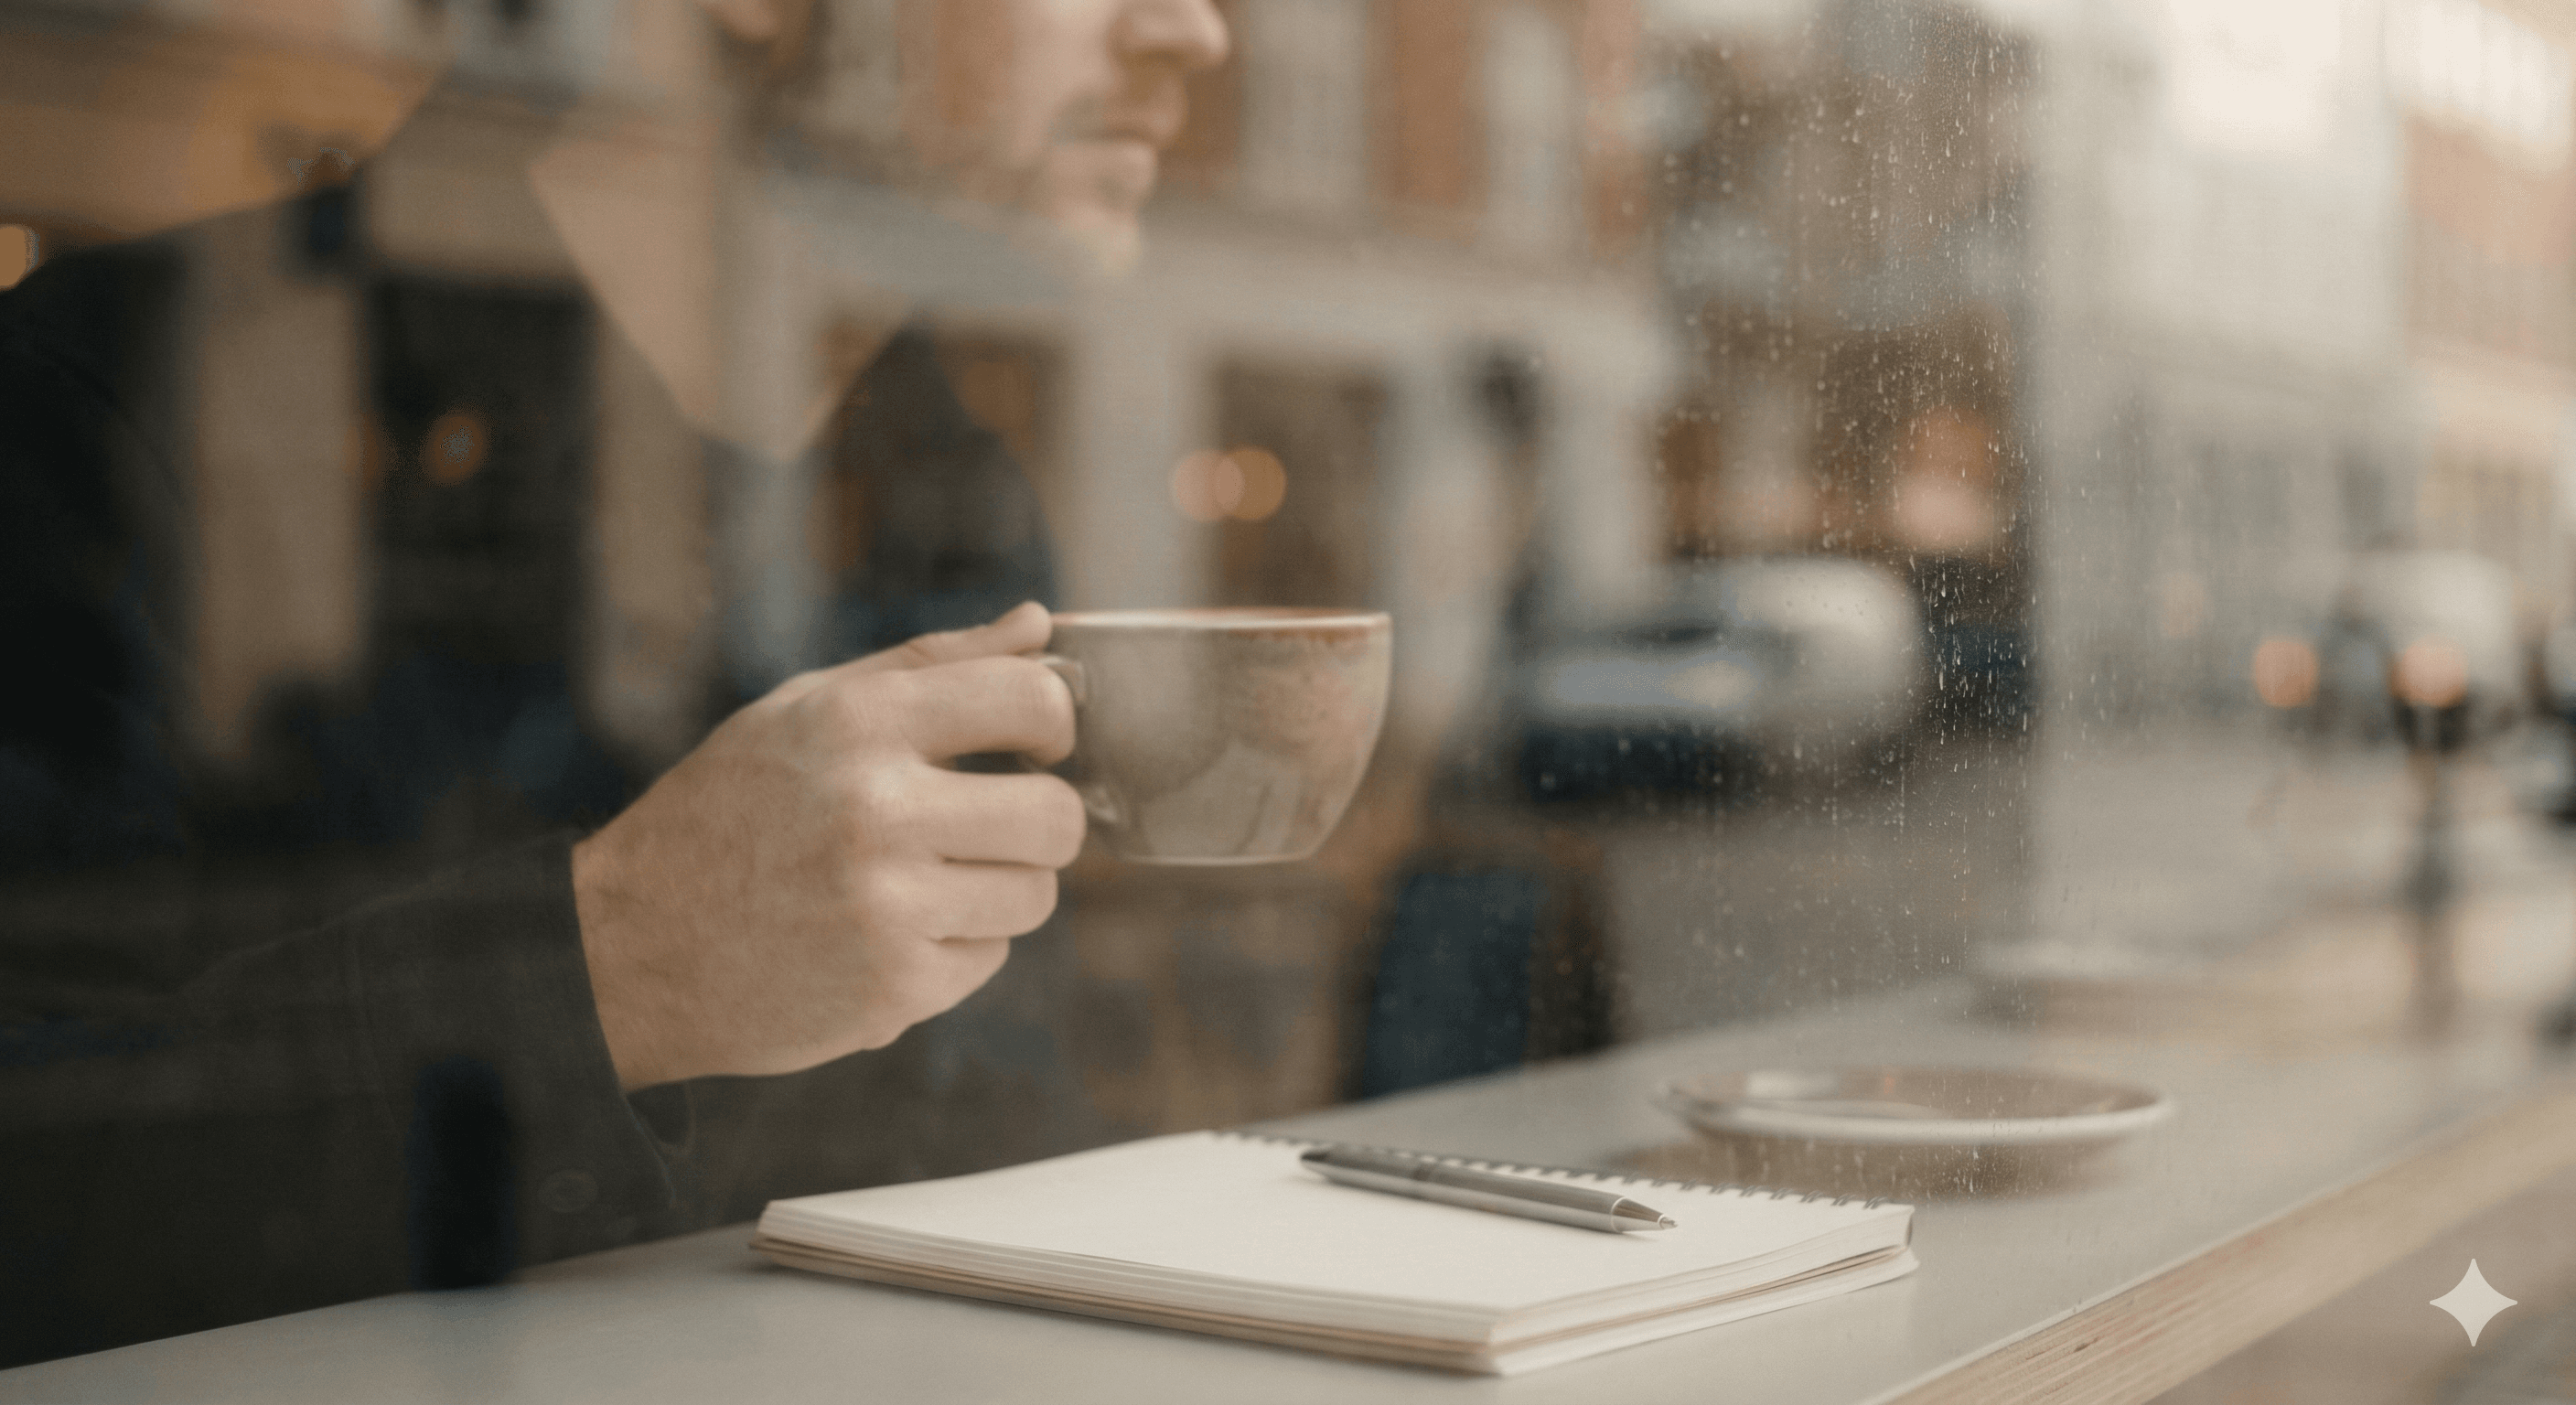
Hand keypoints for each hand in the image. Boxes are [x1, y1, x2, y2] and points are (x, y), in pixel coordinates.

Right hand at [570, 602, 1082, 1089]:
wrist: (629, 946)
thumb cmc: (729, 814)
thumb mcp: (806, 709)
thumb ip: (930, 664)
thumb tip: (1038, 625)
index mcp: (860, 722)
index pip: (1032, 700)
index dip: (1056, 727)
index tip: (1035, 749)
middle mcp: (878, 809)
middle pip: (1057, 816)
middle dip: (1040, 825)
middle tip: (991, 830)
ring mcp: (887, 906)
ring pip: (1035, 895)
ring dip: (998, 892)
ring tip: (922, 885)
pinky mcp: (893, 988)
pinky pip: (989, 958)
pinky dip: (954, 950)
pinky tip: (886, 936)